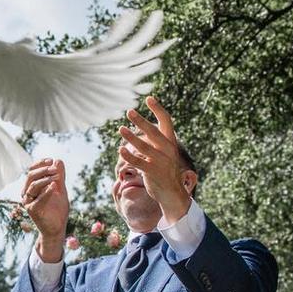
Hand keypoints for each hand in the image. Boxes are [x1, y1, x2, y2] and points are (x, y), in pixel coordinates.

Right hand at [21, 158, 68, 259]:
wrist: (57, 227)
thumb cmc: (57, 209)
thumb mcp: (60, 189)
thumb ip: (59, 176)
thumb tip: (57, 160)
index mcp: (32, 186)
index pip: (32, 171)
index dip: (40, 164)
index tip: (51, 160)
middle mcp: (27, 193)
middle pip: (30, 176)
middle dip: (43, 170)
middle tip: (55, 169)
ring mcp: (28, 202)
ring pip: (32, 186)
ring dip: (45, 179)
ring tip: (57, 177)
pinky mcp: (32, 210)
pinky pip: (37, 199)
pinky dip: (46, 192)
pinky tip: (54, 187)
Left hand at [118, 96, 192, 222]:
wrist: (172, 193)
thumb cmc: (164, 170)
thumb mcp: (163, 153)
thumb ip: (155, 141)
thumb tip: (143, 127)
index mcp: (171, 142)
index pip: (166, 121)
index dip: (158, 109)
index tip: (149, 98)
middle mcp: (168, 150)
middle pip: (153, 132)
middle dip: (141, 121)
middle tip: (129, 112)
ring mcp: (160, 161)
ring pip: (144, 146)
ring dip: (131, 137)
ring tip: (120, 129)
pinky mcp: (152, 172)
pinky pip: (139, 162)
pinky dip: (129, 156)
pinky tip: (120, 150)